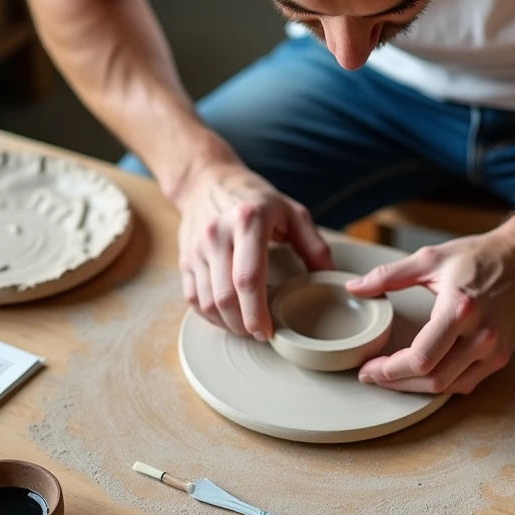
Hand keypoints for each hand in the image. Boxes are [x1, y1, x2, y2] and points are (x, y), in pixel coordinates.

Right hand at [176, 161, 331, 337]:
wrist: (206, 180)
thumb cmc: (254, 198)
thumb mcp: (291, 211)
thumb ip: (313, 244)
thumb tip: (330, 277)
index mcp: (247, 221)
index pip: (248, 277)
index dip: (257, 311)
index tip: (268, 331)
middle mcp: (217, 235)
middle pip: (225, 297)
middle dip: (243, 325)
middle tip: (261, 334)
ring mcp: (197, 248)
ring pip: (207, 302)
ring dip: (227, 324)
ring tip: (247, 328)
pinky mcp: (185, 259)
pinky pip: (193, 298)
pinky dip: (210, 316)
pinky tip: (228, 318)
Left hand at [346, 228, 514, 393]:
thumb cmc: (478, 257)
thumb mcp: (430, 259)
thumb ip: (389, 275)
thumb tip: (354, 287)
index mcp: (460, 309)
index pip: (420, 358)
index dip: (389, 370)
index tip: (369, 367)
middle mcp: (481, 335)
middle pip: (432, 379)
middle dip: (396, 382)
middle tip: (373, 375)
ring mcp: (494, 350)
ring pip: (448, 387)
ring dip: (416, 388)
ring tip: (392, 376)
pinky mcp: (501, 357)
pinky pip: (466, 383)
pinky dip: (441, 383)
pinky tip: (422, 373)